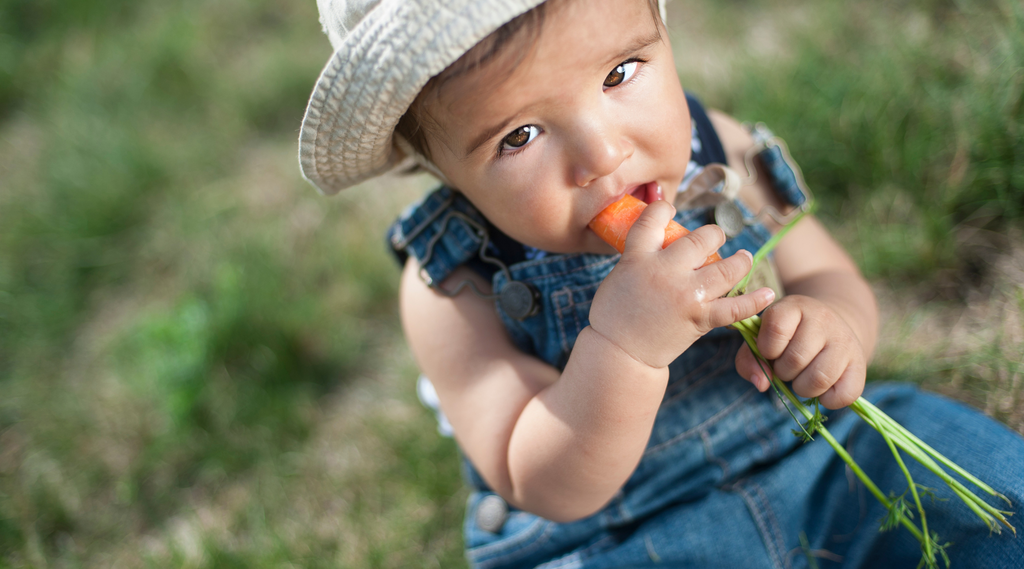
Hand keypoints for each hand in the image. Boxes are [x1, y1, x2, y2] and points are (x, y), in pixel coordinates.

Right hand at [589, 200, 775, 368]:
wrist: (618, 352)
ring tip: (744, 257)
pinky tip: (768, 293)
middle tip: (715, 238)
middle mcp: (664, 271)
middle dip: (712, 235)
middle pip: (701, 239)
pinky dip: (755, 301)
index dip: (664, 209)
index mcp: (638, 257)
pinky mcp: (699, 318)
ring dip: (740, 260)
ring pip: (726, 268)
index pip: (654, 219)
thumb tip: (662, 242)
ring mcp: (685, 294)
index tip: (670, 210)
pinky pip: (735, 308)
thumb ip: (640, 258)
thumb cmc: (613, 315)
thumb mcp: (619, 276)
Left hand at [734, 295, 865, 408]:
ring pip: (819, 379)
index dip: (767, 349)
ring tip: (802, 377)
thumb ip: (749, 359)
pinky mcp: (860, 362)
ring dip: (803, 387)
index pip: (776, 329)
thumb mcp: (764, 338)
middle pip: (795, 359)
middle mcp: (823, 318)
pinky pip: (843, 394)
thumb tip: (762, 384)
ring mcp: (844, 340)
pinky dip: (827, 399)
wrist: (831, 325)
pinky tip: (822, 387)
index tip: (770, 350)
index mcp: (793, 306)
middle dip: (783, 372)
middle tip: (787, 366)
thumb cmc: (788, 337)